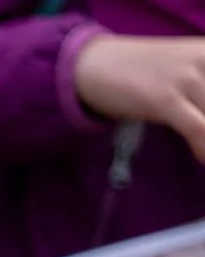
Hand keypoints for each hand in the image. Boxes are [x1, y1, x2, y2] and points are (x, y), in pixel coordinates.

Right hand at [75, 35, 204, 158]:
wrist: (93, 67)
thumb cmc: (138, 72)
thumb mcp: (183, 69)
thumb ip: (202, 87)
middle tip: (202, 144)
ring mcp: (186, 77)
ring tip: (202, 153)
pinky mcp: (165, 99)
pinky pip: (200, 129)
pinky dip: (204, 148)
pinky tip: (201, 158)